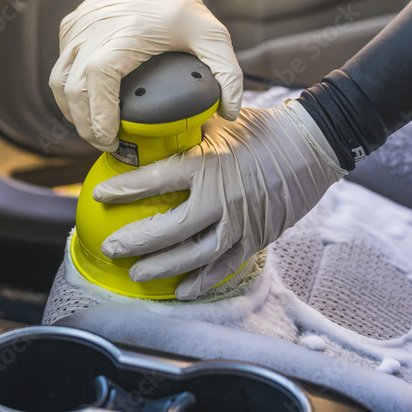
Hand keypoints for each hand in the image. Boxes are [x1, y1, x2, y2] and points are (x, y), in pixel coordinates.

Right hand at [50, 0, 242, 151]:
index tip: (111, 137)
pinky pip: (60, 66)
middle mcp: (94, 31)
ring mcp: (77, 29)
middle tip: (107, 143)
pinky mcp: (69, 28)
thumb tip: (228, 112)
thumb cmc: (179, 5)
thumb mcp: (212, 36)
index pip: (98, 78)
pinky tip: (86, 103)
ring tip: (93, 129)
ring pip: (58, 80)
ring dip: (71, 111)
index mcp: (125, 34)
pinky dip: (68, 90)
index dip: (98, 113)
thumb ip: (227, 74)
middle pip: (73, 88)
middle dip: (86, 124)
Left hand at [94, 100, 346, 299]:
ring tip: (137, 273)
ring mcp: (240, 222)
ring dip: (163, 267)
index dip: (125, 189)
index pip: (156, 179)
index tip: (99, 196)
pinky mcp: (256, 237)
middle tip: (111, 247)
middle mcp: (221, 198)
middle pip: (170, 229)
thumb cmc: (263, 128)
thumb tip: (149, 129)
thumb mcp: (219, 121)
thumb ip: (186, 129)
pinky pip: (225, 265)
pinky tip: (181, 290)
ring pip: (195, 255)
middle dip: (136, 241)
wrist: (312, 146)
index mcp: (208, 164)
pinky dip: (203, 280)